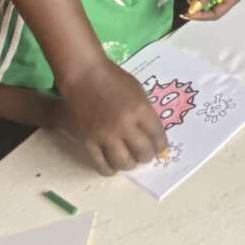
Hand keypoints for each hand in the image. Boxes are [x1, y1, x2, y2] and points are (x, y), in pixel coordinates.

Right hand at [59, 59, 166, 174]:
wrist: (84, 75)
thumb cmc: (113, 78)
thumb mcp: (138, 91)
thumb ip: (145, 112)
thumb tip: (152, 132)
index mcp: (140, 110)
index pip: (157, 136)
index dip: (161, 145)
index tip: (160, 148)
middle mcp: (124, 125)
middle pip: (143, 152)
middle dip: (148, 156)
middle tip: (146, 154)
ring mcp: (105, 135)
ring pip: (123, 162)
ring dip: (130, 164)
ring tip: (131, 161)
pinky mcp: (88, 140)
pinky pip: (101, 164)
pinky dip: (110, 169)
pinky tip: (114, 167)